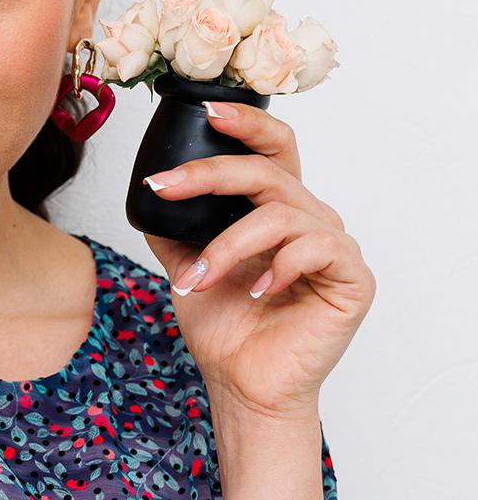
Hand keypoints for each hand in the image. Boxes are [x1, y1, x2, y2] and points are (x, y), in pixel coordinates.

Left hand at [142, 102, 376, 419]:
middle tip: (166, 187)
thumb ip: (177, 229)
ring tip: (199, 279)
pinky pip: (317, 248)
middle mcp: (310, 220)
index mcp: (278, 211)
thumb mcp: (189, 267)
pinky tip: (259, 291)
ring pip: (280, 214)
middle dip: (210, 174)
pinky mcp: (352, 279)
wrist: (245, 388)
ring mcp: (334, 248)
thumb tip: (147, 195)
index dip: (245, 124)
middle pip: (268, 172)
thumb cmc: (227, 332)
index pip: (271, 150)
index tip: (205, 112)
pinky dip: (278, 265)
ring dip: (229, 245)